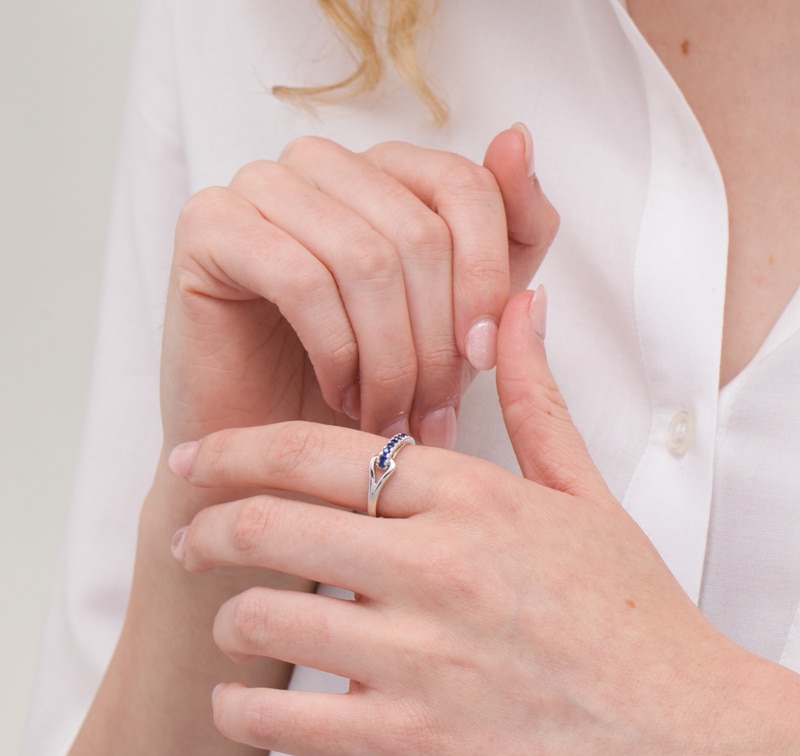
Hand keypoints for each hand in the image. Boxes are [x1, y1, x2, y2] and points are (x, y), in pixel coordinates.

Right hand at [161, 126, 558, 451]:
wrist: (272, 444)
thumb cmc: (366, 379)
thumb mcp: (462, 314)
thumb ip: (508, 233)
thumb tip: (518, 136)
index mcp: (382, 170)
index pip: (466, 187)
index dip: (486, 280)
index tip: (485, 359)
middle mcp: (322, 164)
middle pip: (418, 233)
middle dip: (436, 344)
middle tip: (431, 415)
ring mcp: (260, 186)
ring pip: (365, 260)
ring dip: (390, 361)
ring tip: (390, 416)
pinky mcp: (209, 227)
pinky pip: (301, 281)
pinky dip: (336, 352)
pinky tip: (340, 393)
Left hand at [168, 291, 799, 755]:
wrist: (679, 735)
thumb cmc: (629, 615)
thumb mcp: (583, 496)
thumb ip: (536, 397)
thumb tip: (520, 307)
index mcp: (472, 498)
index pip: (318, 451)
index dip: (238, 450)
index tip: (197, 459)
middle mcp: (438, 567)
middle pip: (272, 524)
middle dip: (207, 525)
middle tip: (187, 535)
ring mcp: (423, 657)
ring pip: (266, 617)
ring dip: (227, 616)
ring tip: (229, 618)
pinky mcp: (413, 743)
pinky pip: (285, 717)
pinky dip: (242, 704)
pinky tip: (244, 695)